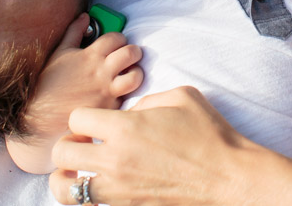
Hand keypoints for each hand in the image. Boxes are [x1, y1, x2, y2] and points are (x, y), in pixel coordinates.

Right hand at [5, 13, 142, 173]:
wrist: (40, 116)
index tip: (117, 44)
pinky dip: (126, 95)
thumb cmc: (48, 83)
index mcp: (90, 56)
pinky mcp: (109, 109)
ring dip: (136, 73)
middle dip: (134, 52)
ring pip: (136, 77)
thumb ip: (74, 32)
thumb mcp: (59, 53)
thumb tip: (85, 16)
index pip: (116, 38)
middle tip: (130, 56)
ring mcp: (107, 92)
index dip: (119, 38)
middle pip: (132, 53)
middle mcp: (102, 72)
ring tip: (129, 74)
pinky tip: (118, 95)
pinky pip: (126, 99)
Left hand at [49, 87, 248, 205]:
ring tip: (81, 172)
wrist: (229, 178)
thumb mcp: (181, 96)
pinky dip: (89, 199)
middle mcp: (115, 161)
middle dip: (68, 145)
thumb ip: (146, 99)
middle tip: (85, 144)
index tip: (97, 121)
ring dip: (67, 179)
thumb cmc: (209, 134)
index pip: (76, 119)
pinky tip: (104, 188)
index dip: (84, 117)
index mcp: (125, 128)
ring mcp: (119, 191)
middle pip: (62, 155)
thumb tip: (130, 112)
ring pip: (65, 192)